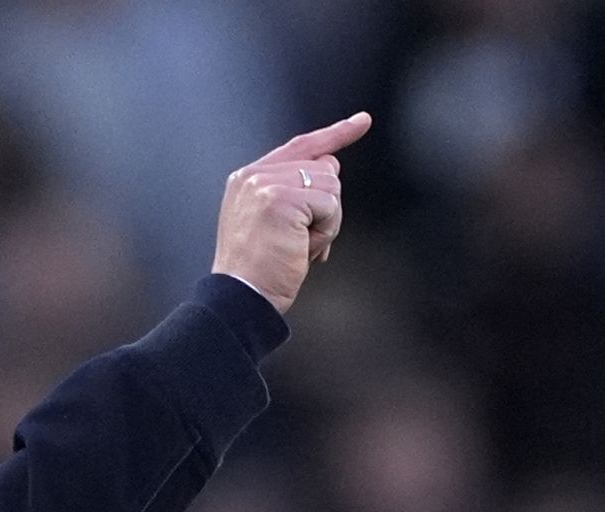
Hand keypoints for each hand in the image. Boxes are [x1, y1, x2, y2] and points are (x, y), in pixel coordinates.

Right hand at [211, 112, 371, 314]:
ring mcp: (266, 184)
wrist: (242, 297)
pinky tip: (302, 248)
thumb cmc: (260, 270)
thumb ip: (299, 192)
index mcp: (248, 179)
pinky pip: (330, 205)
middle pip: (323, 169)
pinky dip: (326, 231)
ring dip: (326, 222)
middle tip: (300, 241)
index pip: (301, 147)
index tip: (362, 121)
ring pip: (331, 186)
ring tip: (298, 246)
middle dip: (325, 208)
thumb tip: (332, 166)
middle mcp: (254, 175)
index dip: (335, 134)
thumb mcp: (278, 224)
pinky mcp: (281, 198)